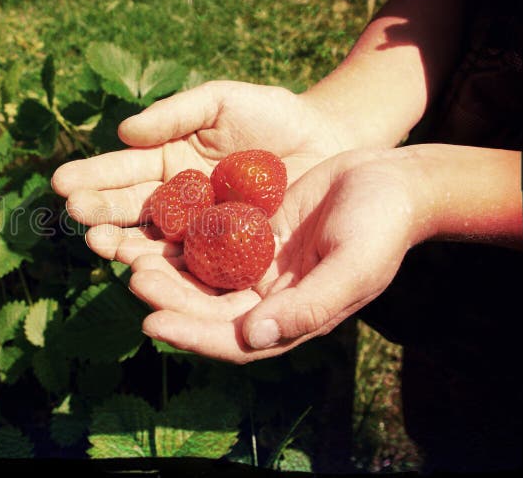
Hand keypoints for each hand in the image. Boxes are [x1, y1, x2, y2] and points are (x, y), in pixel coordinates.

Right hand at [52, 80, 346, 262]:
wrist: (330, 141)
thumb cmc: (275, 115)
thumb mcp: (222, 101)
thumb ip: (174, 113)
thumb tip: (123, 131)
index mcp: (168, 160)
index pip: (123, 171)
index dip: (93, 177)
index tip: (61, 183)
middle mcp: (177, 199)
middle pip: (132, 210)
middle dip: (101, 213)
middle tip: (74, 216)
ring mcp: (201, 229)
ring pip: (156, 240)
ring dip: (126, 243)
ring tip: (101, 244)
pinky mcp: (229, 254)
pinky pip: (195, 262)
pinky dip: (170, 267)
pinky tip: (144, 269)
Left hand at [128, 148, 428, 362]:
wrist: (393, 182)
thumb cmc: (382, 227)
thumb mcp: (352, 267)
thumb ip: (308, 306)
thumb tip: (254, 338)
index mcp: (292, 319)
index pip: (233, 340)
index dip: (191, 335)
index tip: (152, 324)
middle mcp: (269, 299)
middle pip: (207, 307)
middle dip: (169, 297)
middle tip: (133, 278)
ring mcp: (258, 265)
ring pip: (202, 275)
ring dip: (166, 269)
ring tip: (129, 254)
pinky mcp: (251, 232)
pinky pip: (210, 237)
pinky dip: (182, 236)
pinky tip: (153, 223)